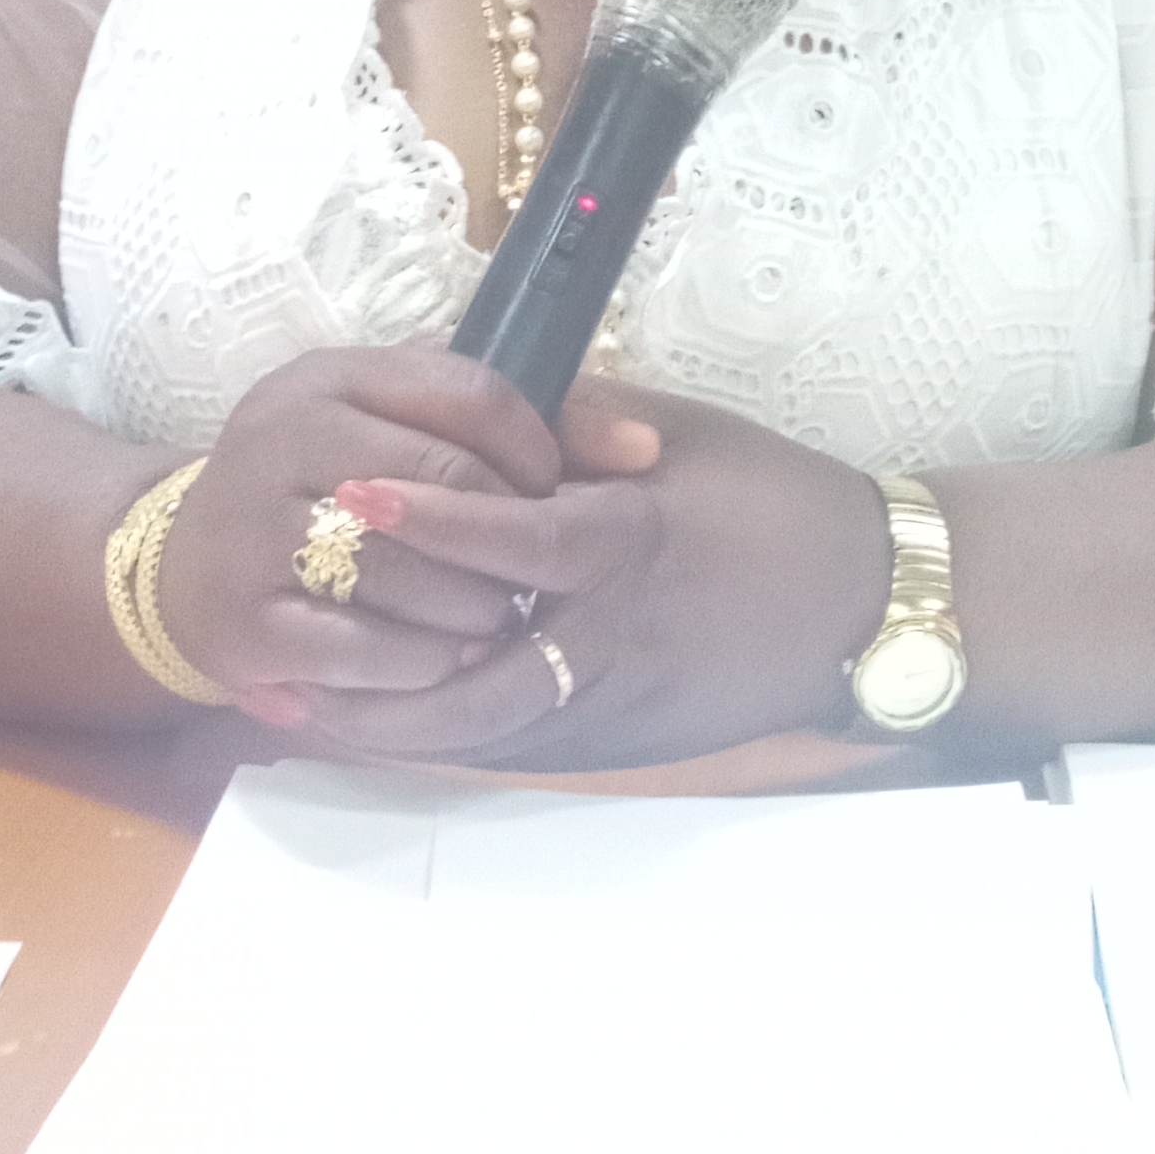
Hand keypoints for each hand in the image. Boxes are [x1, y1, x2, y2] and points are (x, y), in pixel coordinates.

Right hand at [152, 341, 658, 726]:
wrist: (184, 569)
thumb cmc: (325, 489)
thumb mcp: (399, 427)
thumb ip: (515, 422)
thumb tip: (645, 447)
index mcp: (329, 377)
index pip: (468, 391)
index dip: (533, 447)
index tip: (551, 492)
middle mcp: (281, 438)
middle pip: (442, 483)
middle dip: (503, 540)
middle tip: (529, 576)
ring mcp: (253, 531)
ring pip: (406, 572)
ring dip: (470, 610)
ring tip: (491, 623)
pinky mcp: (244, 622)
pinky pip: (361, 649)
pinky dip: (417, 665)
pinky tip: (439, 664)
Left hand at [298, 385, 894, 770]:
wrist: (869, 604)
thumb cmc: (779, 501)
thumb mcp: (689, 434)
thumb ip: (581, 425)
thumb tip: (489, 407)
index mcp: (636, 543)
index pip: (518, 540)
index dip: (432, 520)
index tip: (354, 494)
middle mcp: (618, 636)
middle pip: (479, 679)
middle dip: (376, 679)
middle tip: (285, 662)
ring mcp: (622, 702)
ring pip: (489, 731)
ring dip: (393, 725)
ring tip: (303, 708)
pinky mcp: (629, 740)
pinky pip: (522, 746)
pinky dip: (449, 736)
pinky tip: (386, 722)